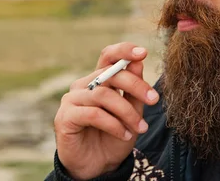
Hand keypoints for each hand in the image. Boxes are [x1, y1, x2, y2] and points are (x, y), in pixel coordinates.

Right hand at [53, 42, 159, 179]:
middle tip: (154, 99)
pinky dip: (114, 124)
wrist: (98, 167)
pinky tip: (124, 134)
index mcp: (98, 80)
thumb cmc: (114, 138)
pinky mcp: (65, 117)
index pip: (108, 56)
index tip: (143, 53)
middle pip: (109, 74)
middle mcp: (83, 85)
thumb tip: (138, 63)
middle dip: (136, 85)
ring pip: (104, 95)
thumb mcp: (132, 114)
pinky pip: (94, 114)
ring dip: (127, 112)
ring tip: (140, 128)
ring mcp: (71, 100)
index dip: (123, 50)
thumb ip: (133, 91)